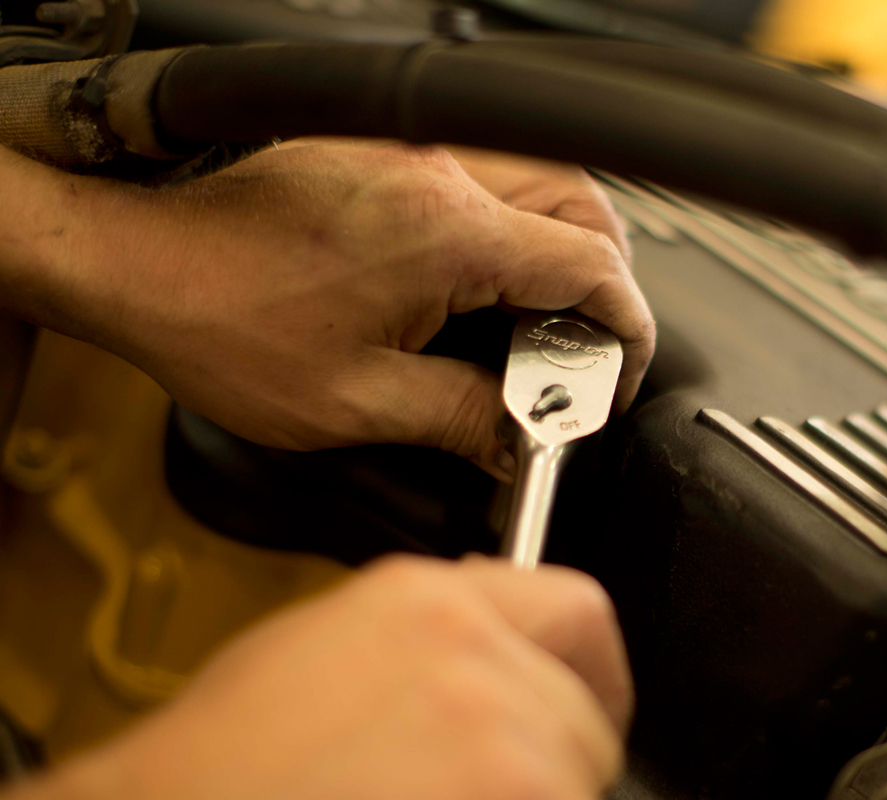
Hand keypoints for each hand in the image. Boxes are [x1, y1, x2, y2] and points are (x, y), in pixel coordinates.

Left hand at [0, 141, 654, 477]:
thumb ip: (459, 420)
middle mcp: (438, 177)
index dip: (626, 328)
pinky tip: (490, 280)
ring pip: (548, 178)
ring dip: (568, 248)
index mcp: (444, 236)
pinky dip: (518, 226)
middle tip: (581, 353)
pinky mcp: (388, 156)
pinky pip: (492, 174)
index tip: (616, 373)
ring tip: (543, 321)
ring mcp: (414, 156)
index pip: (591, 266)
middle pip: (587, 207)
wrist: (141, 264)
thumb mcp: (355, 402)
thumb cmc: (221, 321)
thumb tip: (516, 437)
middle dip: (608, 285)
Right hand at [0, 557, 655, 799]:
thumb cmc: (214, 772)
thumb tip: (484, 666)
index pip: (575, 607)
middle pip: (585, 714)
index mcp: (429, 596)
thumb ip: (418, 647)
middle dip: (556, 774)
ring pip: (596, 787)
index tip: (584, 710)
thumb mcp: (316, 649)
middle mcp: (478, 645)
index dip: (593, 673)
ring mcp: (507, 725)